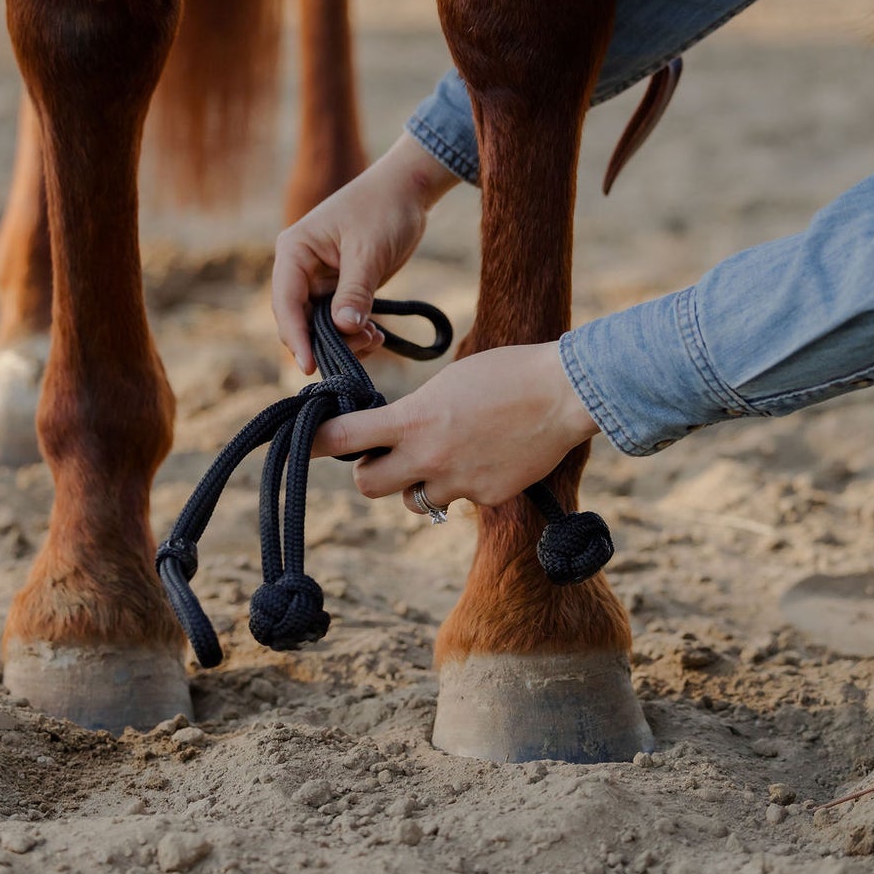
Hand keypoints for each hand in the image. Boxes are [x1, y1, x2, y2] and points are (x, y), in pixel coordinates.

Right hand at [272, 134, 460, 370]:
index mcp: (294, 252)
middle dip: (327, 341)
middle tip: (364, 344)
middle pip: (298, 320)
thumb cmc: (383, 210)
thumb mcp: (369, 252)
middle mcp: (299, 269)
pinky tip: (376, 335)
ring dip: (344, 340)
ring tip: (375, 337)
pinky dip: (353, 333)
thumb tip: (343, 328)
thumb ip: (355, 292)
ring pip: (319, 327)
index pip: (285, 303)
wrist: (407, 192)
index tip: (309, 366)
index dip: (296, 337)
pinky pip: (337, 321)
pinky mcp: (339, 289)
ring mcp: (318, 281)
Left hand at [310, 343, 600, 509]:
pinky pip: (460, 500)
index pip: (345, 438)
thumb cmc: (507, 373)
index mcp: (415, 420)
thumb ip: (415, 411)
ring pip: (414, 500)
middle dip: (370, 471)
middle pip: (368, 485)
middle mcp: (430, 457)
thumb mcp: (448, 382)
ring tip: (448, 453)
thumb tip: (393, 430)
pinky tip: (489, 456)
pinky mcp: (488, 497)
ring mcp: (460, 483)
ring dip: (418, 483)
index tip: (308, 441)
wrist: (565, 394)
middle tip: (384, 454)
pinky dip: (465, 484)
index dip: (320, 442)